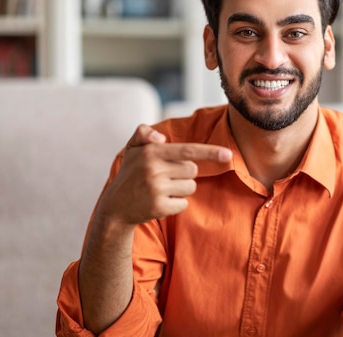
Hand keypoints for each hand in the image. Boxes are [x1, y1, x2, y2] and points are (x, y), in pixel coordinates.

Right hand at [96, 124, 232, 226]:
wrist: (114, 207)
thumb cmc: (129, 174)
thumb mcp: (132, 150)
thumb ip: (143, 134)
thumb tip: (160, 137)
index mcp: (151, 152)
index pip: (188, 150)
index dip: (210, 152)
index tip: (228, 155)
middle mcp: (154, 169)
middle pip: (192, 170)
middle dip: (184, 173)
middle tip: (164, 177)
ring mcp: (156, 189)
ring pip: (190, 187)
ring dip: (180, 189)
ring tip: (160, 190)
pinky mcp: (159, 207)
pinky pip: (184, 204)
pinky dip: (176, 204)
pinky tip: (159, 202)